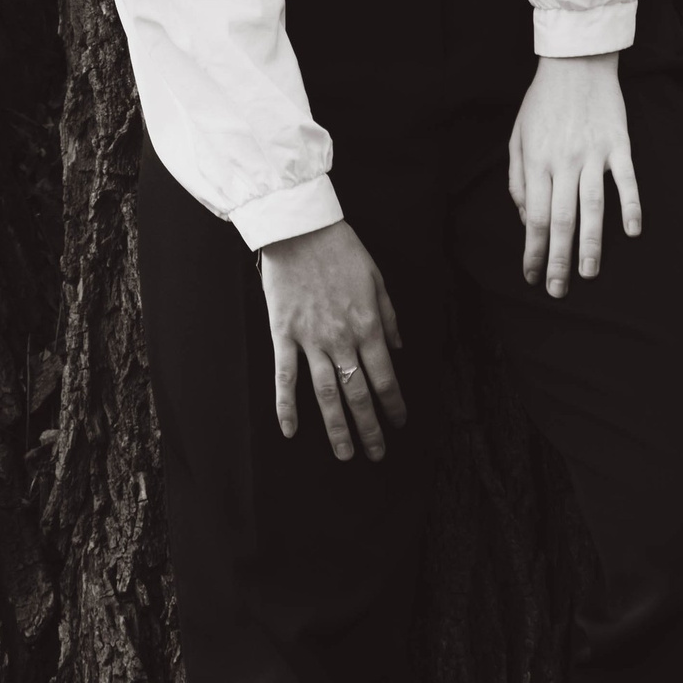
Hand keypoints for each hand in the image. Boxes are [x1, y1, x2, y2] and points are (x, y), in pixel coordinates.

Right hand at [257, 221, 405, 460]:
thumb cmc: (341, 249)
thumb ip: (389, 316)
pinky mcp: (284, 334)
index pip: (385, 377)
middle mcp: (341, 339)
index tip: (399, 424)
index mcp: (368, 325)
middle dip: (370, 427)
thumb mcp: (376, 278)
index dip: (393, 405)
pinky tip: (290, 430)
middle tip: (376, 453)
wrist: (300, 228)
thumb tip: (397, 348)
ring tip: (345, 453)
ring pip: (326, 393)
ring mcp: (310, 339)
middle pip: (358, 394)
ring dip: (337, 427)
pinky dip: (286, 405)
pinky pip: (285, 376)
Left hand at [508, 52, 640, 296]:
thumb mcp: (517, 137)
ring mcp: (593, 153)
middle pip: (562, 219)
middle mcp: (563, 161)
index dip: (533, 250)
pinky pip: (626, 180)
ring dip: (591, 243)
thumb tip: (527, 218)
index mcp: (536, 161)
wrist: (575, 63)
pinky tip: (632, 231)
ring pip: (592, 206)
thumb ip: (518, 179)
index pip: (535, 217)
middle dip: (558, 258)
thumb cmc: (542, 103)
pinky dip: (630, 206)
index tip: (532, 275)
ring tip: (588, 272)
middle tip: (558, 289)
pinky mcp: (618, 144)